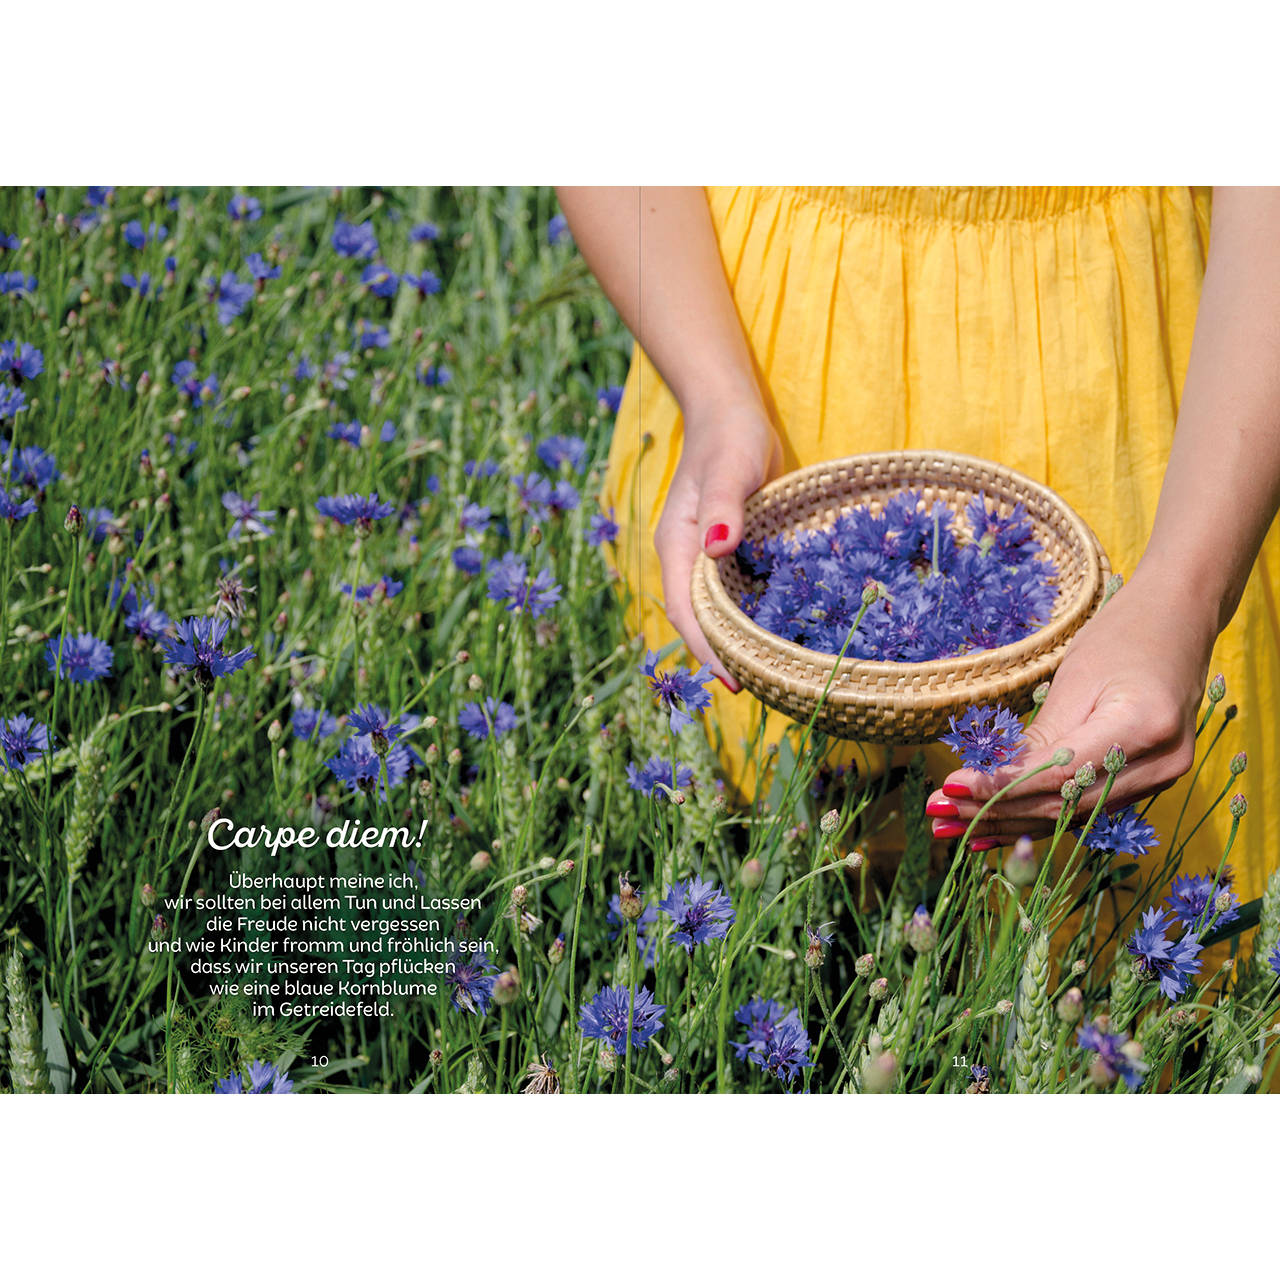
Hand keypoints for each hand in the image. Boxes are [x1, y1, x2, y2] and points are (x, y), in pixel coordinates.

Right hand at [653, 398, 782, 687]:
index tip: (730, 679)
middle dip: (720, 657)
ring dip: (736, 643)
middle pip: (697, 620)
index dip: (704, 647)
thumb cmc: (729, 435)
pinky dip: (751, 619)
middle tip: (758, 691)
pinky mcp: (731, 553)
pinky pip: (736, 595)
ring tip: (770, 676)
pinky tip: (780, 636)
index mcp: (677, 545)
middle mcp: (688, 559)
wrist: (730, 413)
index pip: (684, 608)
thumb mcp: (729, 465)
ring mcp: (707, 558)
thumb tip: (717, 547)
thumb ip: (723, 504)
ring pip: (716, 612)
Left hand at [924, 568, 1219, 848]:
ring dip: (1009, 824)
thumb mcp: (1075, 678)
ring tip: (952, 827)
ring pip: (1071, 815)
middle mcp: (1162, 764)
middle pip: (1064, 805)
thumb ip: (1039, 738)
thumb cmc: (1124, 636)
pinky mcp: (1149, 782)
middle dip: (996, 812)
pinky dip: (1037, 818)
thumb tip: (990, 783)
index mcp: (1145, 727)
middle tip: (940, 813)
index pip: (1059, 774)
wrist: (1181, 621)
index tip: (952, 787)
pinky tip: (994, 832)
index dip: (1001, 788)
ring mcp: (1162, 778)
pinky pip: (1085, 808)